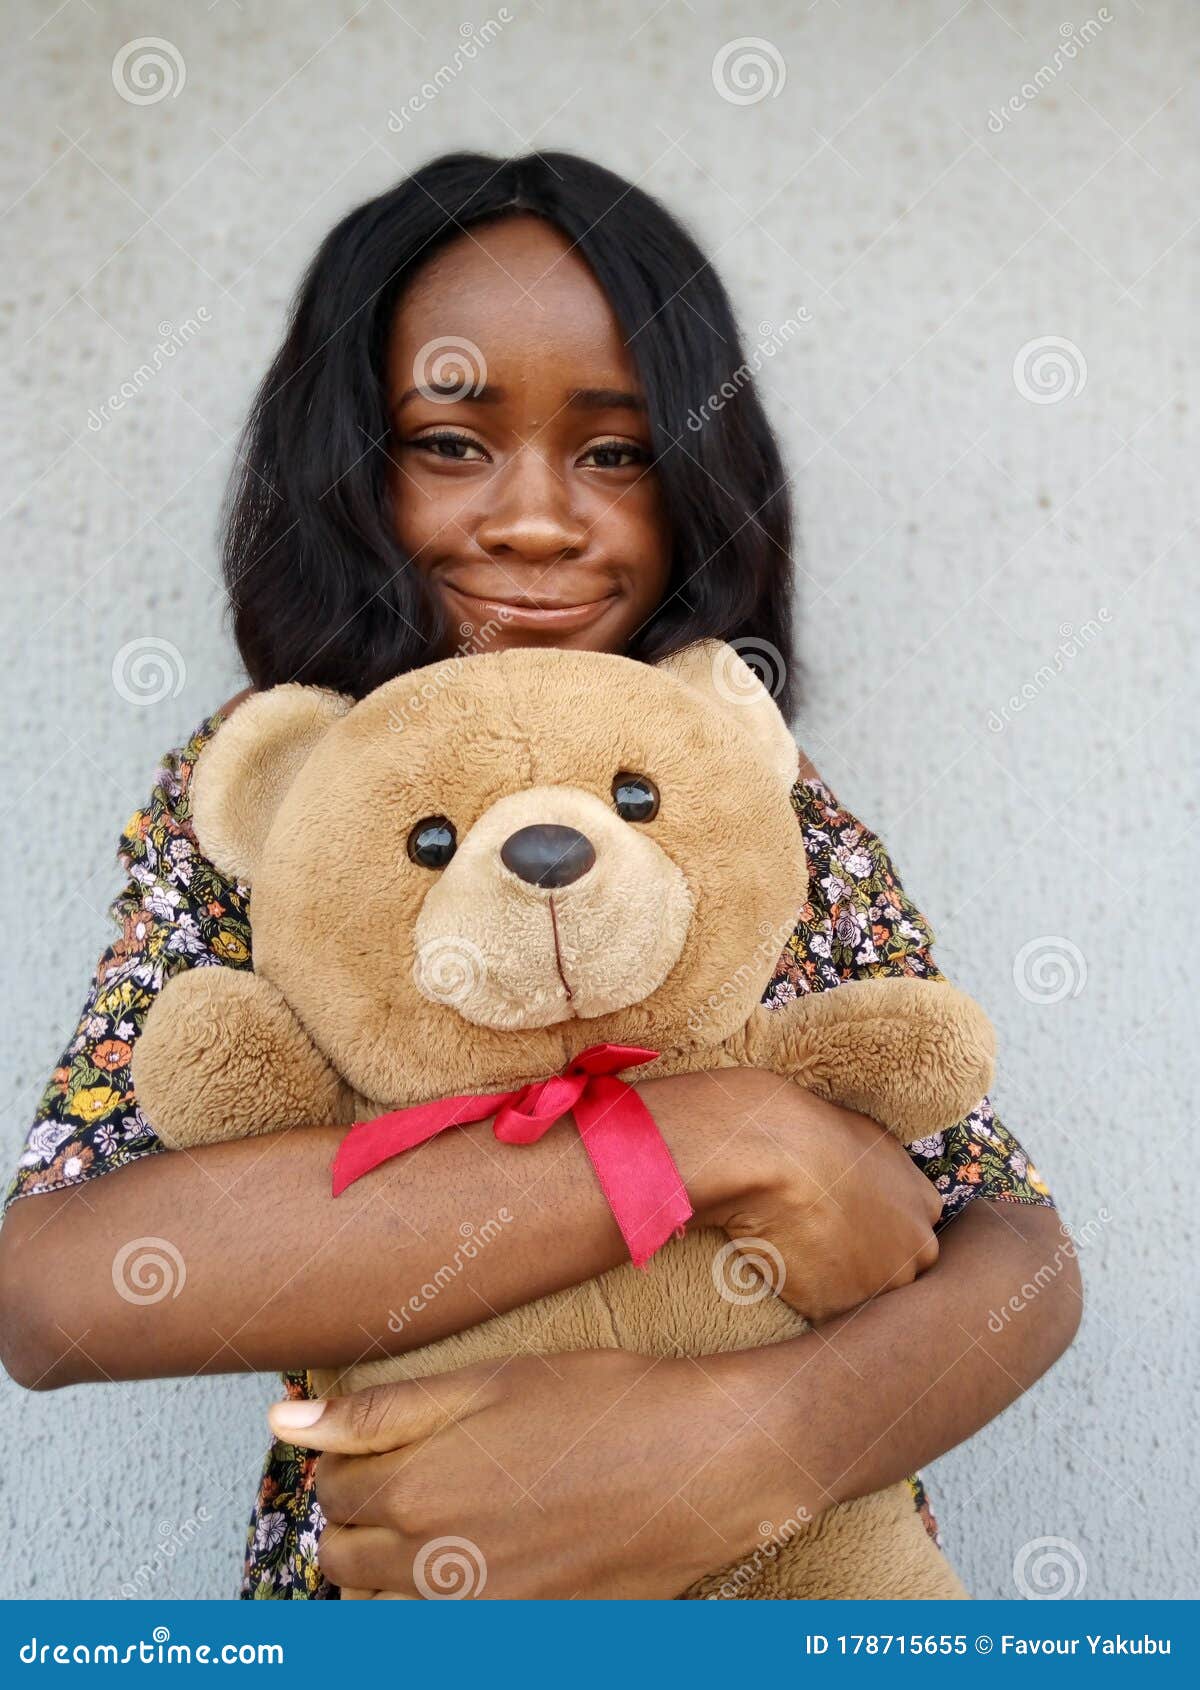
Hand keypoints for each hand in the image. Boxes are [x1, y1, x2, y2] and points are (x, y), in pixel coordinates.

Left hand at [272, 1348, 799, 1598]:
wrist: (699, 1464)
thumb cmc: (599, 1407)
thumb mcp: (486, 1382)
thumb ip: (377, 1411)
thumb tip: (282, 1418)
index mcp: (412, 1492)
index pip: (332, 1487)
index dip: (351, 1457)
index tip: (385, 1441)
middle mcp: (430, 1569)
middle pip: (344, 1557)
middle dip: (363, 1517)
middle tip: (415, 1478)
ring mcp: (475, 1618)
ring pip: (382, 1612)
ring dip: (391, 1572)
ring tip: (441, 1525)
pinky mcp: (520, 1641)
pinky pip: (439, 1643)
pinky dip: (438, 1612)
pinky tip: (476, 1570)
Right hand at [642, 1067, 942, 1324]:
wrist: (773, 1154)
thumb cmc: (812, 1134)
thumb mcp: (870, 1141)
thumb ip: (890, 1176)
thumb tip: (879, 1186)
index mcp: (926, 1207)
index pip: (913, 1239)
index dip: (878, 1237)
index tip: (849, 1229)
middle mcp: (917, 1251)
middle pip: (897, 1275)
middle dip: (866, 1269)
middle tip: (822, 1246)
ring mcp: (882, 1285)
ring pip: (862, 1299)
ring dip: (836, 1287)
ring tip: (798, 1253)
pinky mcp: (842, 1309)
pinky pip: (824, 1313)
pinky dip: (804, 1297)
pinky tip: (783, 1264)